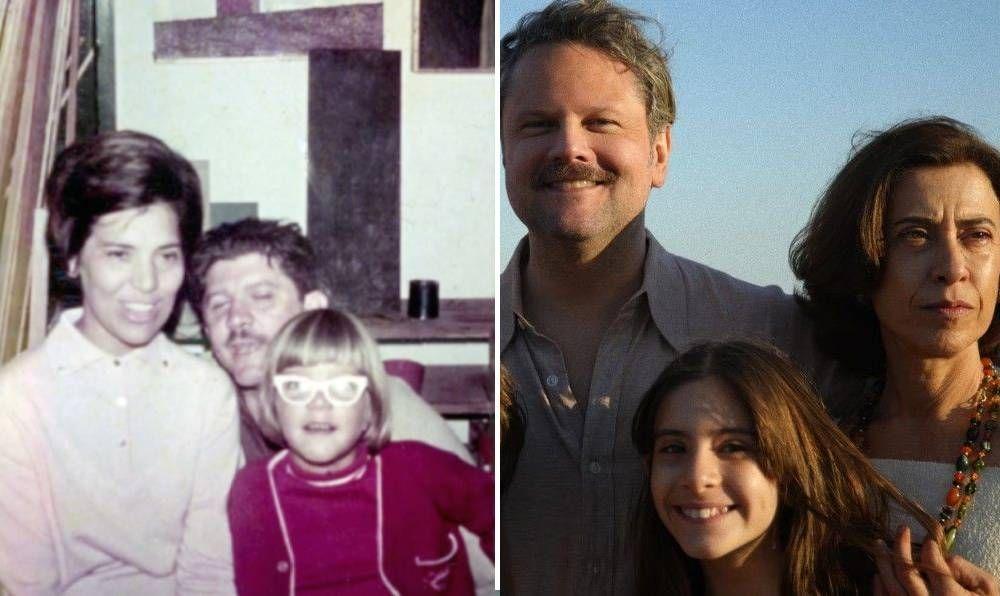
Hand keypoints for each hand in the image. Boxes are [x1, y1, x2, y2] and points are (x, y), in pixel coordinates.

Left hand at [873, 525, 998, 595]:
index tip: (930, 539)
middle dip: (900, 547)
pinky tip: (877, 573)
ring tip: (879, 544)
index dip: (929, 549)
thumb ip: (966, 570)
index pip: (933, 566)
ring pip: (892, 588)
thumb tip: (943, 557)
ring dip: (883, 564)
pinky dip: (879, 588)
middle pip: (906, 573)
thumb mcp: (988, 587)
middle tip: (901, 529)